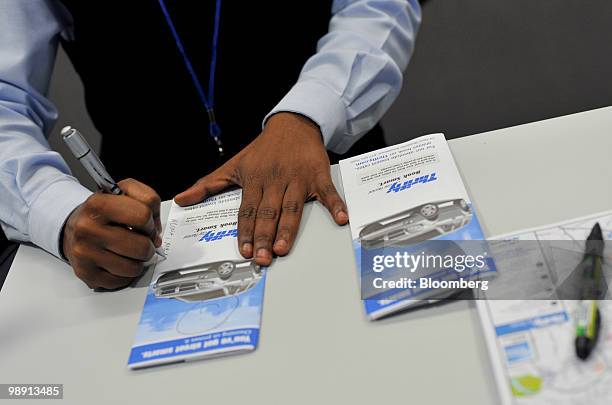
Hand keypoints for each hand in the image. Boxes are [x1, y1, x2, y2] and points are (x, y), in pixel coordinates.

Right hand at [61, 178, 161, 289]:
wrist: (74, 226)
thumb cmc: (103, 211)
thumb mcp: (124, 191)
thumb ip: (148, 201)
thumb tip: (156, 234)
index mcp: (98, 204)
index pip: (143, 216)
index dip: (150, 222)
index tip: (146, 225)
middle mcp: (87, 229)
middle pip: (142, 247)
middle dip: (147, 245)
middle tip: (140, 241)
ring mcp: (85, 253)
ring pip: (134, 268)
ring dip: (137, 261)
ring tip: (129, 251)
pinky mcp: (86, 273)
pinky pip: (121, 281)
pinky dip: (126, 274)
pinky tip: (119, 261)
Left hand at [175, 112, 348, 265]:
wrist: (292, 124)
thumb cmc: (263, 150)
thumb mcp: (234, 164)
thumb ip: (209, 185)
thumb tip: (182, 198)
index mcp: (254, 179)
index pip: (247, 209)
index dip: (245, 231)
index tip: (244, 250)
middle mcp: (275, 179)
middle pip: (269, 212)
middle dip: (265, 236)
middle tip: (263, 257)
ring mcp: (298, 177)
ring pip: (293, 206)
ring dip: (289, 228)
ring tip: (284, 248)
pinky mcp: (318, 174)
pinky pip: (328, 192)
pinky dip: (335, 204)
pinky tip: (340, 219)